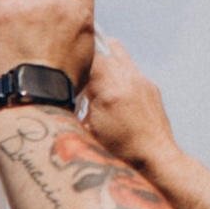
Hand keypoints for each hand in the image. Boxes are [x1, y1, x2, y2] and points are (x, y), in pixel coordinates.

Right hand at [76, 31, 172, 172]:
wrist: (157, 163)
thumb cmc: (121, 155)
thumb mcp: (85, 134)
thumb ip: (70, 111)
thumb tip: (52, 100)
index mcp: (109, 90)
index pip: (87, 54)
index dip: (72, 57)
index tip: (62, 65)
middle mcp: (128, 79)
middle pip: (105, 45)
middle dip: (89, 55)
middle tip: (76, 70)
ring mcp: (142, 81)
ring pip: (119, 54)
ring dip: (104, 63)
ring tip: (93, 83)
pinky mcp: (150, 88)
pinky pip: (130, 70)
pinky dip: (117, 76)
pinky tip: (111, 98)